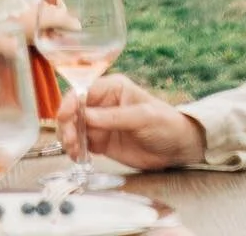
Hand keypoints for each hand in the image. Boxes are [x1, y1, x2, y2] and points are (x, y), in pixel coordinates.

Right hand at [58, 74, 206, 170]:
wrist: (180, 149)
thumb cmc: (166, 124)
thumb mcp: (143, 117)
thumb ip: (114, 117)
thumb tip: (85, 115)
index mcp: (111, 88)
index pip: (83, 91)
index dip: (70, 102)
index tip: (65, 117)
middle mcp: (102, 104)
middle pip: (74, 110)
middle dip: (68, 124)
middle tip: (70, 140)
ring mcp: (101, 123)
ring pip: (75, 127)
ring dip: (69, 138)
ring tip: (73, 152)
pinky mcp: (102, 142)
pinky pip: (83, 144)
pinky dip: (76, 150)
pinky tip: (77, 157)